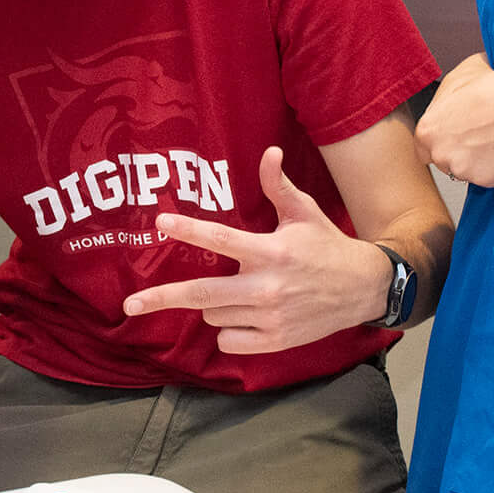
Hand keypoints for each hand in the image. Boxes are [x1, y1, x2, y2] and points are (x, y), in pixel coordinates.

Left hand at [121, 147, 392, 353]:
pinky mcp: (275, 341)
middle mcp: (267, 286)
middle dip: (162, 297)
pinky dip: (228, 331)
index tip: (160, 223)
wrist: (363, 289)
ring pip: (213, 314)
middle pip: (202, 294)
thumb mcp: (305, 212)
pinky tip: (245, 316)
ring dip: (214, 304)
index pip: (221, 239)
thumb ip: (279, 185)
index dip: (189, 230)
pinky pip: (229, 340)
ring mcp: (270, 317)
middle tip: (130, 303)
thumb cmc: (327, 245)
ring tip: (240, 290)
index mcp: (271, 251)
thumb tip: (268, 152)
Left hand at [414, 56, 493, 187]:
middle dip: (459, 154)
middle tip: (480, 136)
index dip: (441, 143)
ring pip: (467, 171)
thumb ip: (444, 99)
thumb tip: (449, 99)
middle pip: (445, 163)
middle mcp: (439, 154)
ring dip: (478, 161)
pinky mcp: (485, 179)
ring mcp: (461, 169)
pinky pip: (490, 177)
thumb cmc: (491, 87)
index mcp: (426, 131)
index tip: (455, 138)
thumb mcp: (456, 79)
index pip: (423, 150)